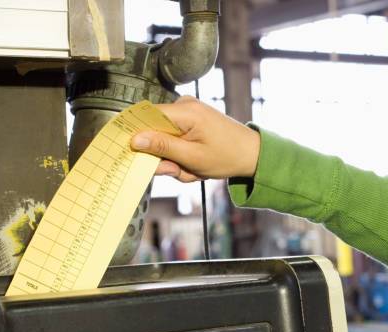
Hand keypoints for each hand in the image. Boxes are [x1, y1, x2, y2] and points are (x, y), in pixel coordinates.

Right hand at [130, 96, 260, 182]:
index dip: (139, 136)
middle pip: (155, 131)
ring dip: (176, 160)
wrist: (251, 153)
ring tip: (193, 167)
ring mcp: (188, 111)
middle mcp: (185, 105)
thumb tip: (136, 139)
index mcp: (186, 111)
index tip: (137, 155)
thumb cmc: (227, 156)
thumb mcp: (192, 158)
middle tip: (180, 170)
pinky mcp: (190, 120)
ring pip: (164, 139)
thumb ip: (163, 148)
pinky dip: (182, 156)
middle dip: (165, 156)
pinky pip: (174, 139)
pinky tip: (195, 162)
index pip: (147, 116)